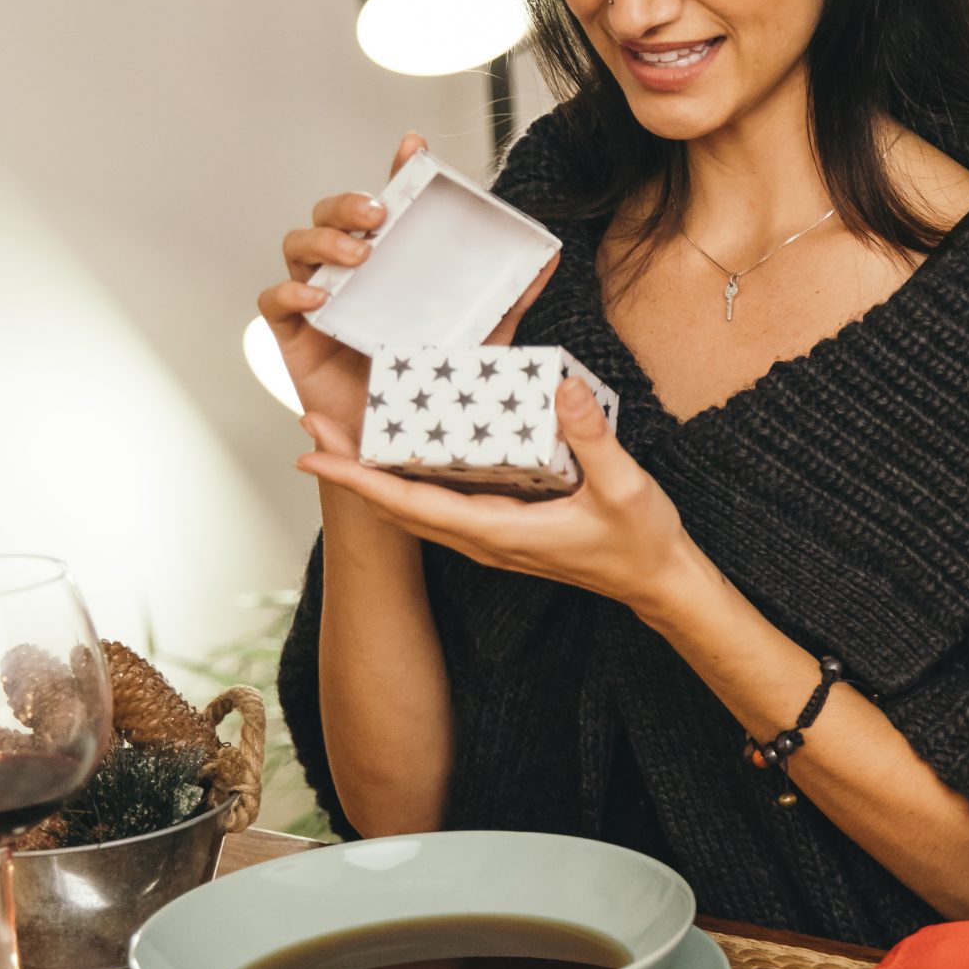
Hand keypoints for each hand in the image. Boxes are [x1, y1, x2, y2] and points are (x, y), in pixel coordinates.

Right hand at [257, 133, 557, 433]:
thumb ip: (510, 299)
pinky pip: (274, 300)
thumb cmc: (432, 386)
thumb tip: (550, 258)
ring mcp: (319, 299)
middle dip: (350, 203)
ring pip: (299, 245)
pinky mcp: (294, 334)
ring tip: (357, 254)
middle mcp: (351, 272)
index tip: (414, 146)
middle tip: (379, 216)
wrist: (398, 447)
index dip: (397, 171)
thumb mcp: (481, 339)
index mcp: (392, 264)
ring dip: (324, 240)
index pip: (390, 205)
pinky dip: (290, 291)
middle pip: (332, 214)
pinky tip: (317, 296)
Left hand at [295, 378, 700, 618]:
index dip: (357, 479)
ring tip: (344, 434)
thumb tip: (562, 387)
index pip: (409, 506)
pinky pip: (442, 502)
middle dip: (350, 468)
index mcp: (497, 531)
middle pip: (397, 505)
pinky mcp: (503, 527)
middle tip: (312, 424)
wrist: (656, 581)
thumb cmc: (639, 543)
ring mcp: (490, 535)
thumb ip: (592, 439)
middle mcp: (482, 538)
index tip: (314, 454)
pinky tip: (408, 450)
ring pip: (415, 506)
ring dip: (375, 473)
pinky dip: (411, 477)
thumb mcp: (624, 487)